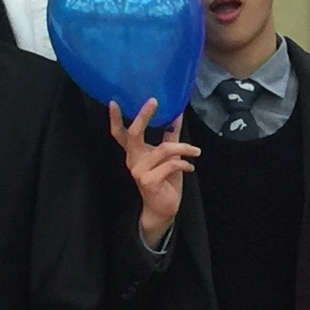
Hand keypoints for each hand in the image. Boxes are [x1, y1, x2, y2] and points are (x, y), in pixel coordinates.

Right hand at [110, 98, 196, 243]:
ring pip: (164, 149)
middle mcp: (133, 160)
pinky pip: (171, 165)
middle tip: (153, 101)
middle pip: (134, 134)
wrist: (163, 209)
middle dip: (143, 116)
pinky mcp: (150, 181)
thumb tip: (177, 113)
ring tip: (195, 151)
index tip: (114, 101)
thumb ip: (171, 135)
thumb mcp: (168, 156)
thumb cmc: (165, 180)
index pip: (119, 134)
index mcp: (134, 152)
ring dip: (184, 148)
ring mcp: (140, 171)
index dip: (115, 118)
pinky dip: (184, 164)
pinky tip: (190, 168)